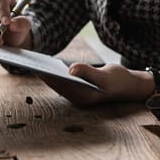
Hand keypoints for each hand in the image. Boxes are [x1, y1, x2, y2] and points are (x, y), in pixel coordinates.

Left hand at [39, 63, 153, 106]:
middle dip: (43, 74)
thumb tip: (70, 68)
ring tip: (34, 61)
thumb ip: (88, 71)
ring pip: (57, 84)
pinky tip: (48, 65)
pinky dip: (55, 74)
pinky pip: (63, 82)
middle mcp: (78, 98)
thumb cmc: (120, 80)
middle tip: (28, 61)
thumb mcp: (105, 75)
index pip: (58, 85)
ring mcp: (78, 95)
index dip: (46, 75)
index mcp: (82, 97)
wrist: (131, 86)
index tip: (33, 66)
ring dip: (47, 74)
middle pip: (55, 85)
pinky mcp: (79, 90)